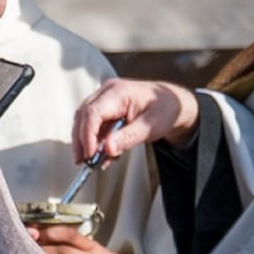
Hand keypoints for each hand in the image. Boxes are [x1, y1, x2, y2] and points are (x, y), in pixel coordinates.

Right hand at [74, 78, 198, 167]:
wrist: (172, 103)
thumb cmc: (165, 109)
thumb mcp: (151, 127)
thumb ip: (128, 137)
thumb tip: (107, 149)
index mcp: (118, 91)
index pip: (92, 112)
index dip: (87, 135)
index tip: (90, 154)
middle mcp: (108, 92)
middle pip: (83, 116)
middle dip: (81, 141)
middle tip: (83, 162)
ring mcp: (105, 99)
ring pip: (85, 121)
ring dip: (87, 142)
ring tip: (93, 162)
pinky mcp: (106, 109)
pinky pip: (94, 125)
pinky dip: (96, 141)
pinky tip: (104, 156)